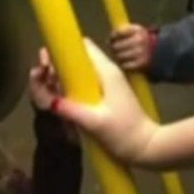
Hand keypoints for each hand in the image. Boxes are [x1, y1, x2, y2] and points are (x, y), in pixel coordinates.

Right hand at [29, 39, 157, 164]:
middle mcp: (107, 72)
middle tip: (45, 81)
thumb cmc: (125, 133)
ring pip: (80, 71)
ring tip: (49, 91)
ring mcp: (108, 83)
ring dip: (63, 78)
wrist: (148, 147)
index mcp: (106, 72)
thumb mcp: (96, 123)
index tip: (47, 63)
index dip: (62, 49)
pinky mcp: (107, 95)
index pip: (83, 46)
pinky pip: (85, 83)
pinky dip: (71, 87)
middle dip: (58, 65)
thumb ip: (72, 110)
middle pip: (78, 58)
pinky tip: (62, 100)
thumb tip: (49, 101)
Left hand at [109, 24, 153, 70]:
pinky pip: (125, 65)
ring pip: (119, 56)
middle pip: (117, 46)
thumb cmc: (142, 39)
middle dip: (112, 48)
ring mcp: (140, 52)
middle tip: (113, 49)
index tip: (111, 39)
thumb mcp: (136, 30)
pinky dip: (122, 64)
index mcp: (137, 30)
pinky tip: (123, 62)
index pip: (118, 33)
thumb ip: (123, 31)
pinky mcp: (141, 63)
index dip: (112, 37)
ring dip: (116, 57)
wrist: (160, 50)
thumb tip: (109, 39)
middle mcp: (139, 40)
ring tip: (118, 55)